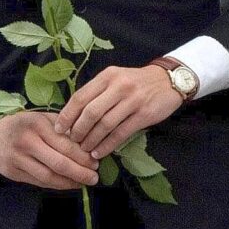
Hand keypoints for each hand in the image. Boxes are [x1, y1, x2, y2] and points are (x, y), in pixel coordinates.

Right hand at [0, 109, 97, 188]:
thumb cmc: (20, 124)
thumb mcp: (40, 118)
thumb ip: (62, 128)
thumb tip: (88, 142)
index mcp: (37, 125)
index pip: (66, 145)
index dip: (83, 157)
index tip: (96, 163)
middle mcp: (26, 142)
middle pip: (59, 163)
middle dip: (80, 173)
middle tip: (94, 177)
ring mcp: (17, 159)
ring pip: (49, 176)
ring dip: (69, 183)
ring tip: (83, 183)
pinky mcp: (12, 172)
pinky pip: (38, 182)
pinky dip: (56, 185)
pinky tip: (67, 184)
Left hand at [58, 62, 183, 158]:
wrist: (168, 81)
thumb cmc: (137, 82)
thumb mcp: (116, 79)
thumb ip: (97, 92)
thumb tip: (74, 115)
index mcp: (107, 76)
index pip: (80, 96)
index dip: (67, 114)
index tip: (59, 128)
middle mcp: (119, 86)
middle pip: (91, 112)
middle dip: (78, 130)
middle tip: (72, 141)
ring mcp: (133, 100)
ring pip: (105, 124)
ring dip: (92, 140)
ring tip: (85, 150)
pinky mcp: (144, 114)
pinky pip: (121, 133)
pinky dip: (108, 145)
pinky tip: (100, 152)